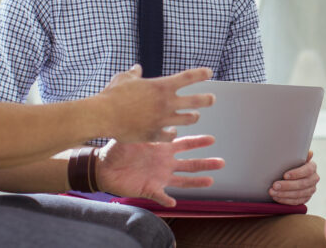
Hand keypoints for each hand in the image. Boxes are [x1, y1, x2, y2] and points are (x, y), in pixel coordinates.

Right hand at [93, 66, 214, 142]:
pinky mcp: (154, 134)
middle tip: (212, 99)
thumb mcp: (124, 78)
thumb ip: (134, 74)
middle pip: (196, 101)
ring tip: (194, 116)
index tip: (209, 73)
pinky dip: (173, 132)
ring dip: (192, 117)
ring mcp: (162, 119)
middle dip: (207, 99)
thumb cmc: (112, 95)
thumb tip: (137, 68)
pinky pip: (171, 135)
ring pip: (188, 120)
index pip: (188, 77)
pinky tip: (172, 131)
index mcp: (162, 86)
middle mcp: (166, 103)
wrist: (103, 115)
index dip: (201, 74)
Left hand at [96, 136, 224, 206]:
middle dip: (206, 163)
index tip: (212, 139)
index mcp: (162, 148)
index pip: (184, 144)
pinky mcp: (149, 189)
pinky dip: (167, 199)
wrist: (104, 166)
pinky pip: (161, 196)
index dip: (198, 142)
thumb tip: (163, 123)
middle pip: (190, 164)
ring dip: (196, 182)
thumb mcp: (134, 134)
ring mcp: (159, 177)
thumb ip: (148, 129)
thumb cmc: (118, 147)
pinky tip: (173, 202)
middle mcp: (165, 163)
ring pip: (182, 181)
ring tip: (211, 181)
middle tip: (222, 162)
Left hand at [269, 150, 317, 204]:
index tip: (284, 175)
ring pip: (298, 194)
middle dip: (287, 185)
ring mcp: (311, 190)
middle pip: (302, 184)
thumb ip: (299, 155)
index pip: (308, 170)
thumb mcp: (294, 158)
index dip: (296, 173)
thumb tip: (310, 153)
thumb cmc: (290, 163)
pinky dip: (285, 200)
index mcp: (312, 167)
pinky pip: (296, 202)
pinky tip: (276, 197)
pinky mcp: (306, 198)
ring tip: (272, 192)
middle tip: (274, 185)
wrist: (290, 174)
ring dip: (284, 194)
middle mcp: (314, 179)